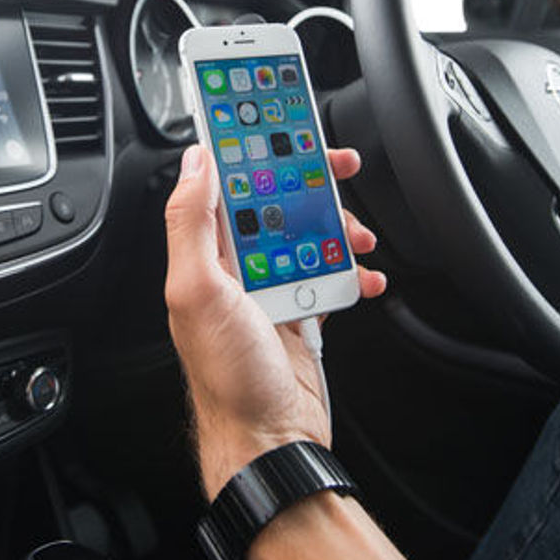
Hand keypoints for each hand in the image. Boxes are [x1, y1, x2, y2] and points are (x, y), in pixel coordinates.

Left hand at [164, 144, 384, 499]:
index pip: (222, 183)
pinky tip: (367, 273)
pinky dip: (353, 271)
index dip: (246, 147)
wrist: (269, 441)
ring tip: (358, 234)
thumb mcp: (198, 292)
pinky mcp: (301, 311)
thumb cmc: (228, 377)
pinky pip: (330, 275)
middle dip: (307, 180)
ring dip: (337, 226)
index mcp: (204, 254)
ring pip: (308, 232)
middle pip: (274, 200)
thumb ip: (191, 223)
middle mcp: (234, 267)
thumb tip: (195, 161)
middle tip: (337, 164)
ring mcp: (270, 288)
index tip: (271, 117)